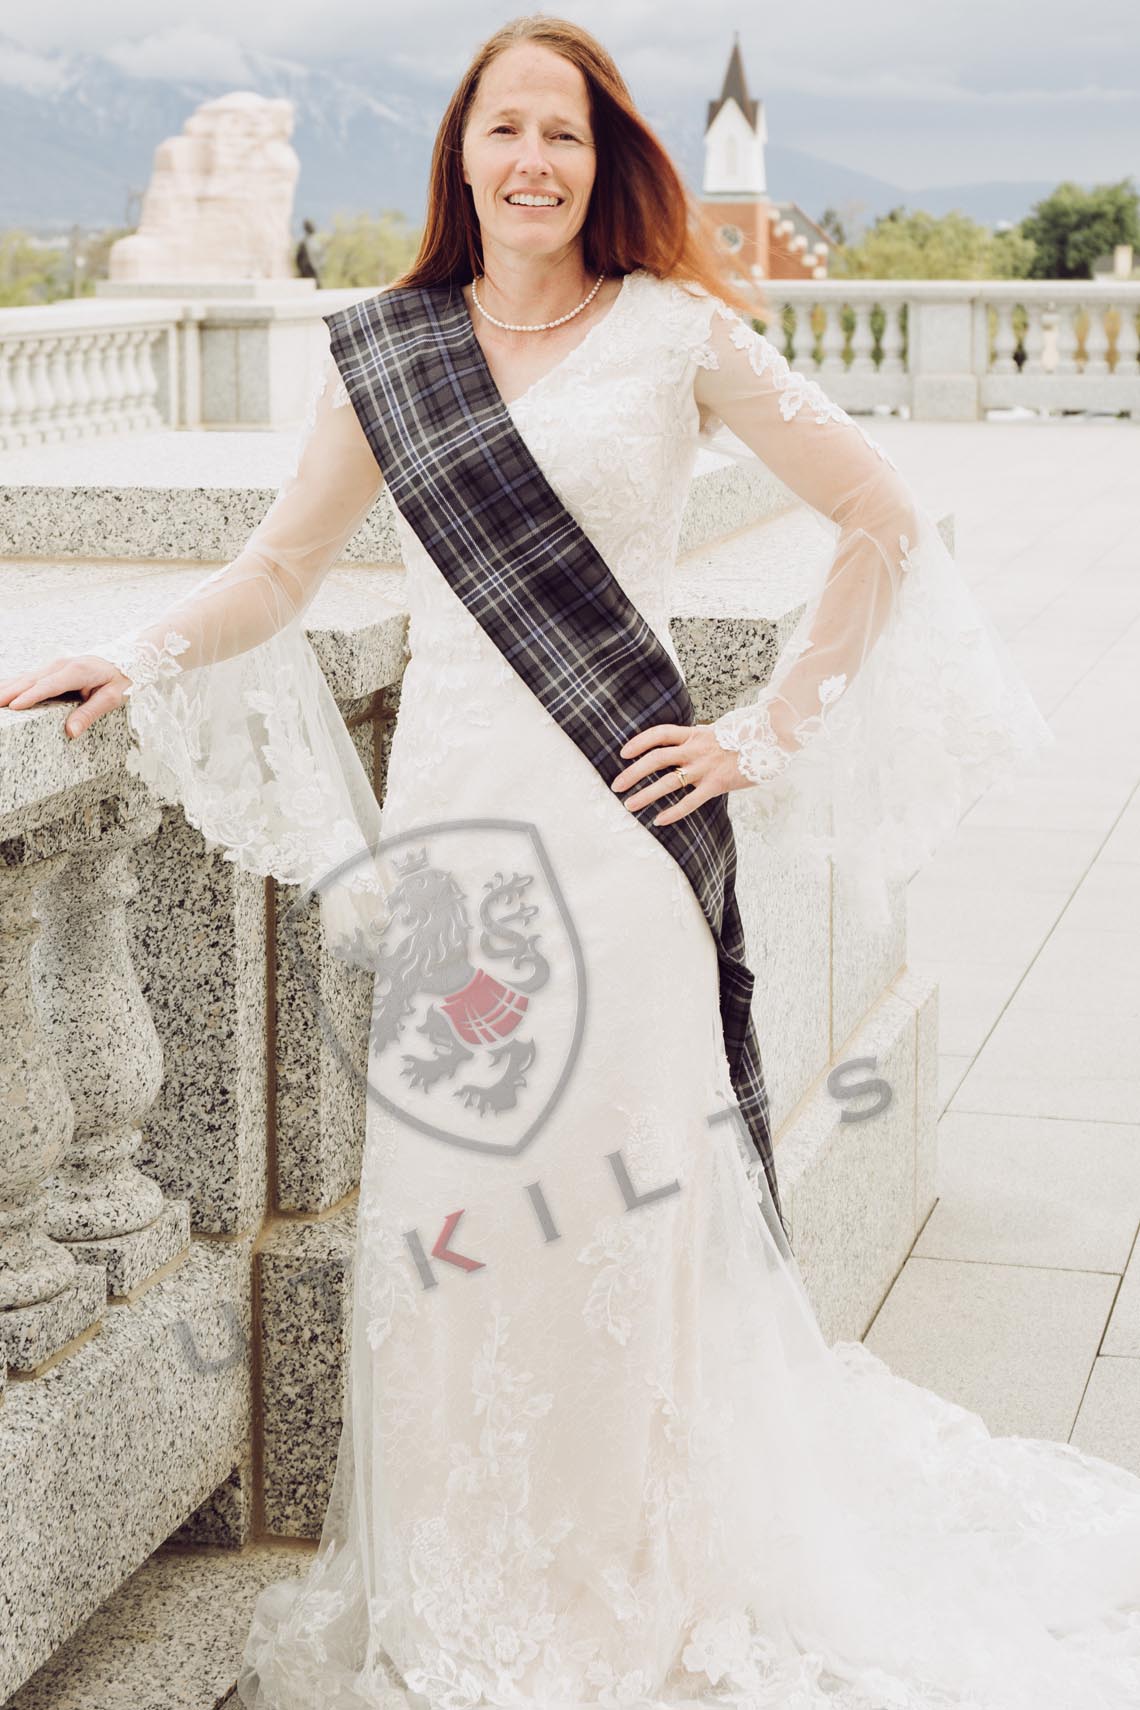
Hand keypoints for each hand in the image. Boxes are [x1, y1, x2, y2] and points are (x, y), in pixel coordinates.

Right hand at [0, 654, 132, 740]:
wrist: (127, 658)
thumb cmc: (121, 678)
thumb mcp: (113, 697)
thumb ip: (90, 713)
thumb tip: (71, 731)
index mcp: (77, 671)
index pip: (48, 685)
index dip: (30, 696)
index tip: (13, 706)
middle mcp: (62, 665)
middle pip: (30, 680)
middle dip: (8, 692)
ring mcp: (55, 665)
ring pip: (26, 677)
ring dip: (7, 687)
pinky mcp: (53, 668)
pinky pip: (30, 677)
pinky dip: (14, 684)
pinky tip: (3, 690)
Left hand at [610, 721, 755, 827]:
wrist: (772, 739)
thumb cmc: (745, 738)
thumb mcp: (717, 732)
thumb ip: (698, 740)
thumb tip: (682, 748)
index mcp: (694, 734)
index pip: (659, 734)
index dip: (639, 742)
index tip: (623, 753)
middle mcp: (696, 749)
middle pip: (656, 758)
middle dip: (633, 772)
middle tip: (616, 785)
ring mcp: (705, 767)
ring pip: (668, 781)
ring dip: (645, 794)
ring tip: (629, 805)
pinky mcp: (716, 784)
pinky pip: (690, 801)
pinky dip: (673, 811)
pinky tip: (659, 820)